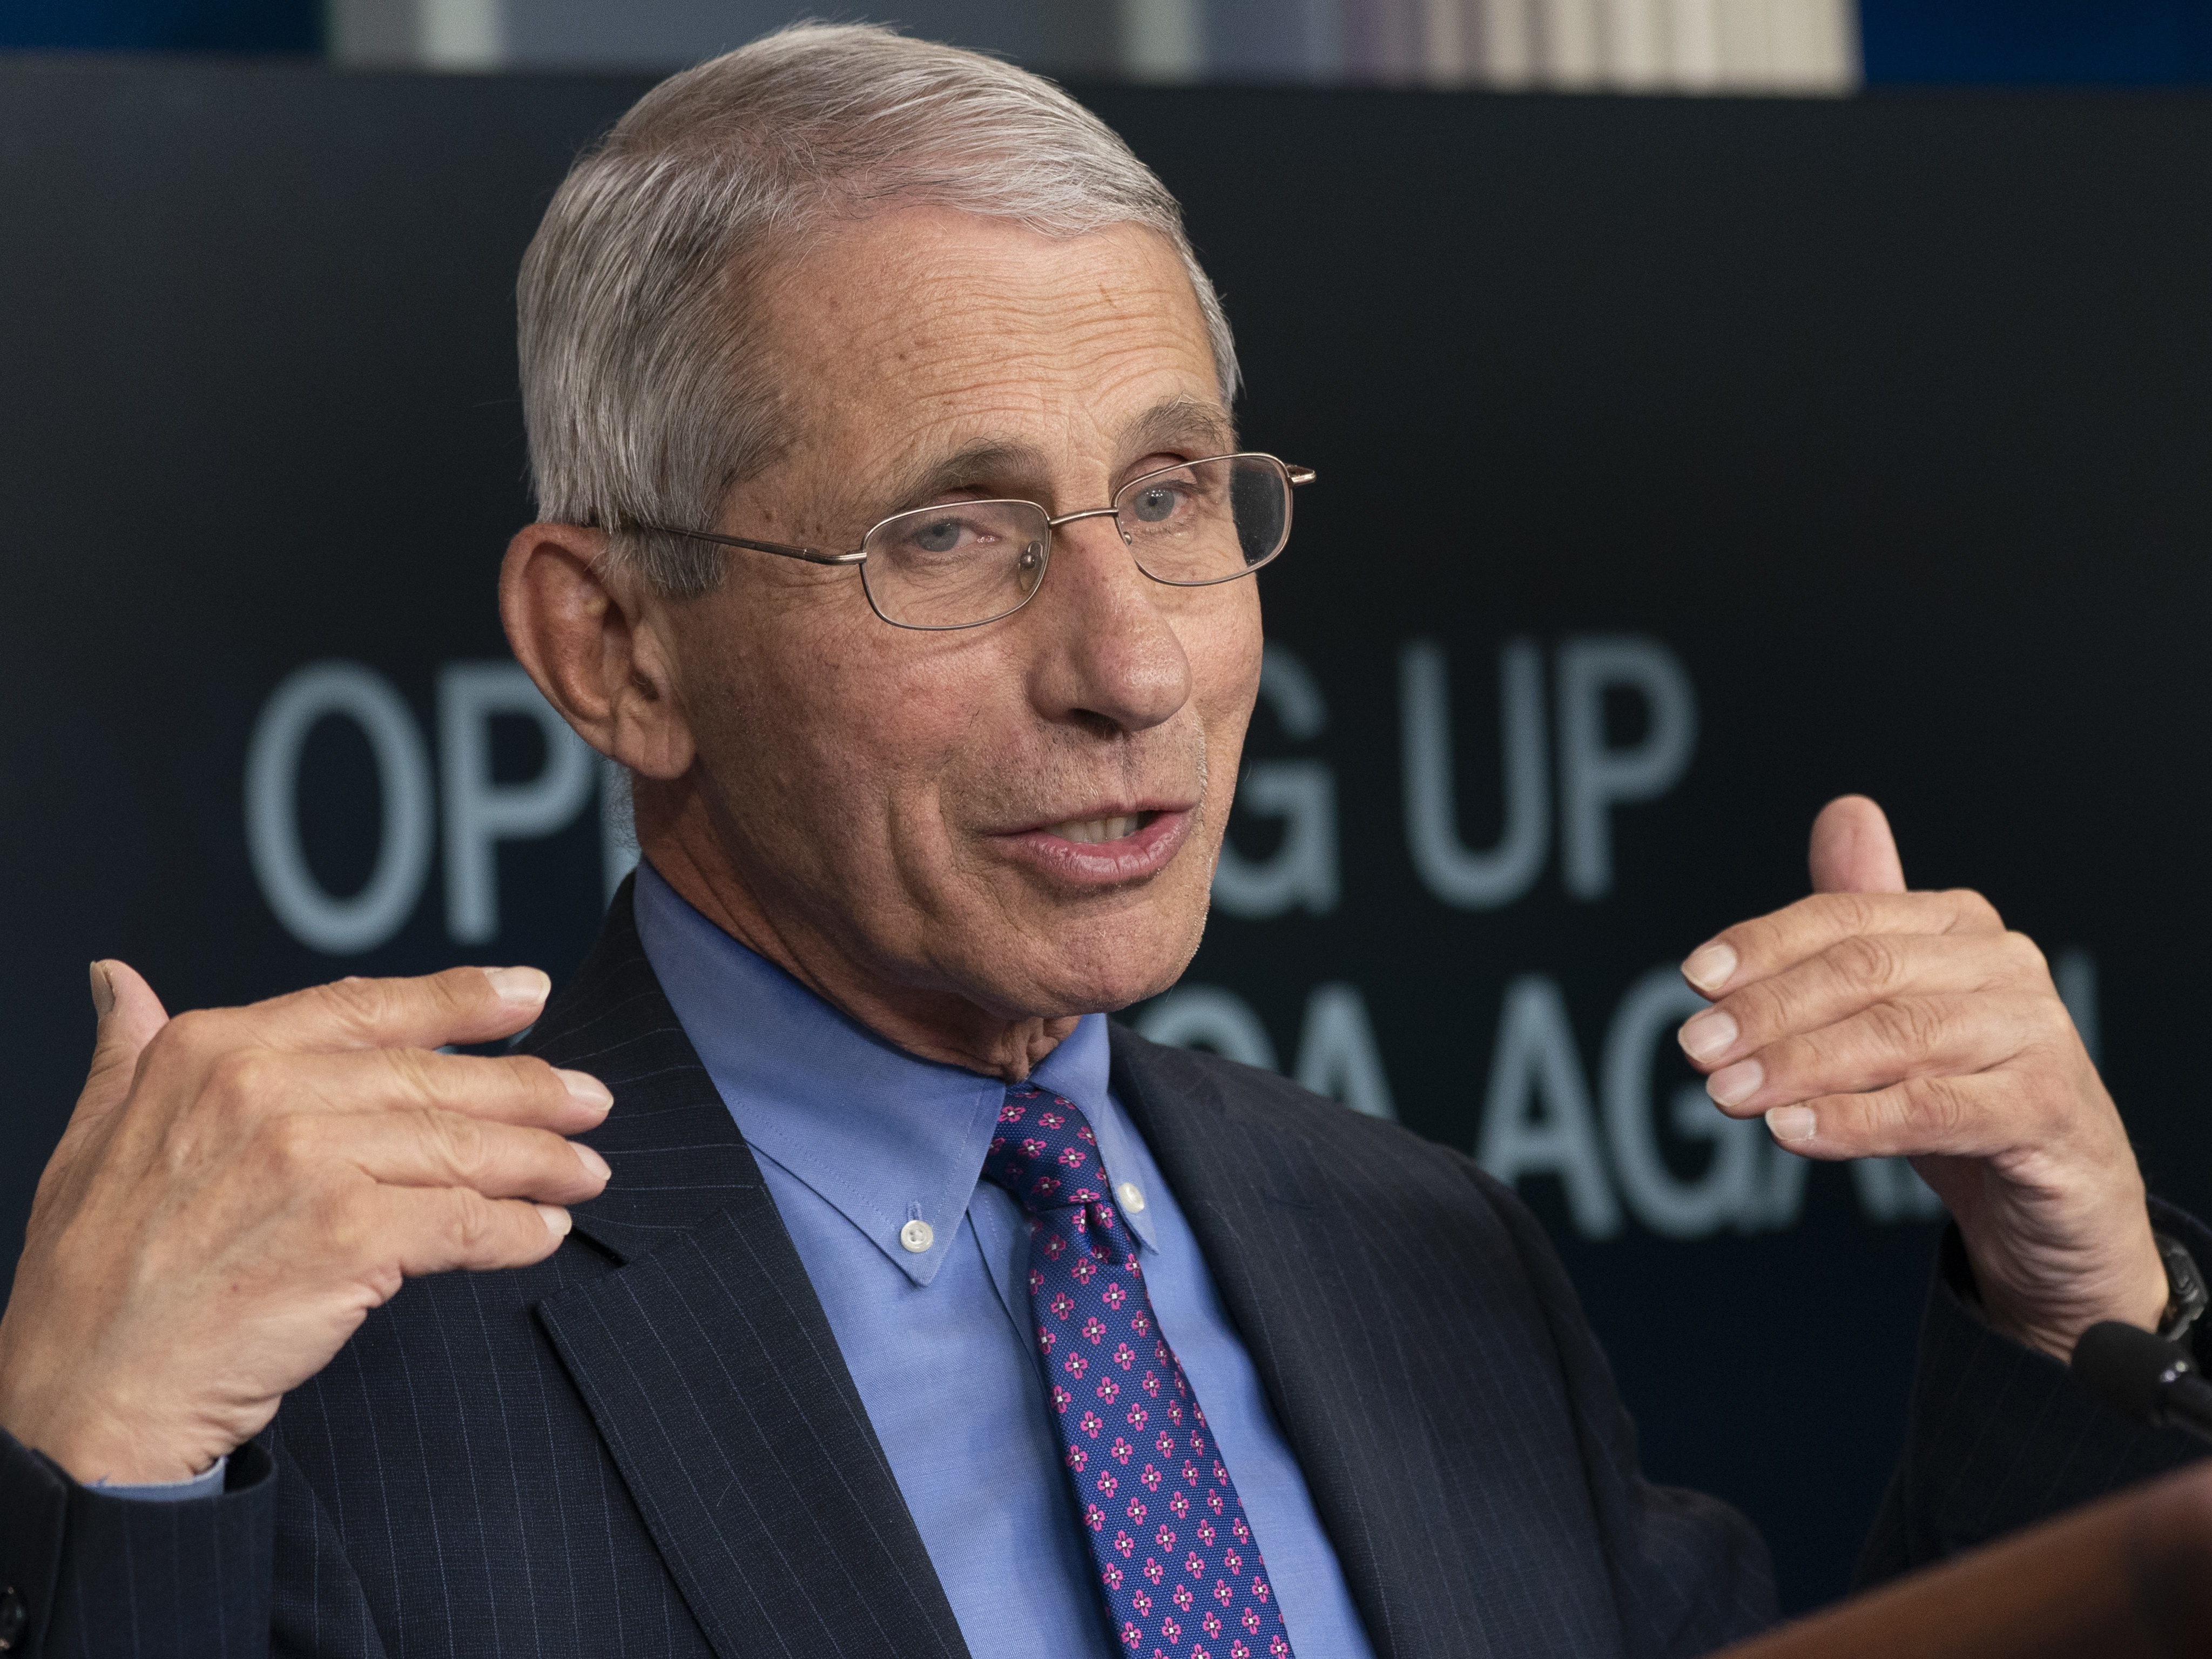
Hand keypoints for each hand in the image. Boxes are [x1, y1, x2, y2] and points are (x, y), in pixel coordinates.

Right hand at [0, 962, 611, 1484]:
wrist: (84, 1398)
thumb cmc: (90, 1282)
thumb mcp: (90, 1140)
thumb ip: (128, 1053)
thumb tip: (121, 982)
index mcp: (212, 1052)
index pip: (368, 1009)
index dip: (462, 1000)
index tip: (531, 994)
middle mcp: (264, 1090)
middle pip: (435, 1080)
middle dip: (530, 1090)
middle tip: (593, 1100)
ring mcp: (310, 1162)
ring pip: (461, 1149)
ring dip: (540, 1160)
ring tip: (586, 1169)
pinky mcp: (348, 1238)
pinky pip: (462, 1223)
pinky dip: (515, 1231)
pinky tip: (544, 1232)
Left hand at [1674, 796, 2165, 1360]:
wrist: (2062, 1196)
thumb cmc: (1965, 1090)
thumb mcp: (1900, 1008)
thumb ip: (1862, 924)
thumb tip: (1844, 812)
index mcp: (1957, 926)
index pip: (1844, 918)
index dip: (1764, 945)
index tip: (1694, 979)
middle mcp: (2004, 964)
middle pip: (1865, 972)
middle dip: (1769, 1010)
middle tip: (1697, 1049)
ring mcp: (2035, 1034)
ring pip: (1897, 1037)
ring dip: (1798, 1065)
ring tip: (1727, 1094)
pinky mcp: (2047, 1110)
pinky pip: (1936, 1109)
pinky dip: (1856, 1119)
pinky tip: (1793, 1129)